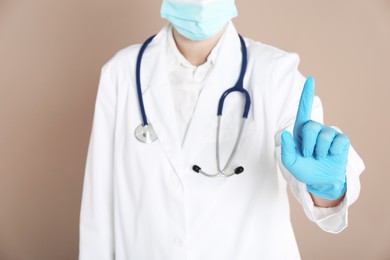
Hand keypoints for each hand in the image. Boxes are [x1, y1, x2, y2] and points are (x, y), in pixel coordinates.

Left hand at [281, 77, 349, 199]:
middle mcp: (315, 128)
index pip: (304, 109)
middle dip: (307, 145)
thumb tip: (287, 133)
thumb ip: (286, 149)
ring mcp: (329, 134)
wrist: (320, 180)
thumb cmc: (304, 168)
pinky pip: (337, 142)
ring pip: (324, 136)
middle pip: (311, 127)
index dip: (307, 94)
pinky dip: (332, 152)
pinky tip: (330, 156)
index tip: (311, 79)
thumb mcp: (290, 162)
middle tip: (308, 155)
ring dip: (319, 151)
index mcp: (301, 130)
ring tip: (318, 157)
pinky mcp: (341, 142)